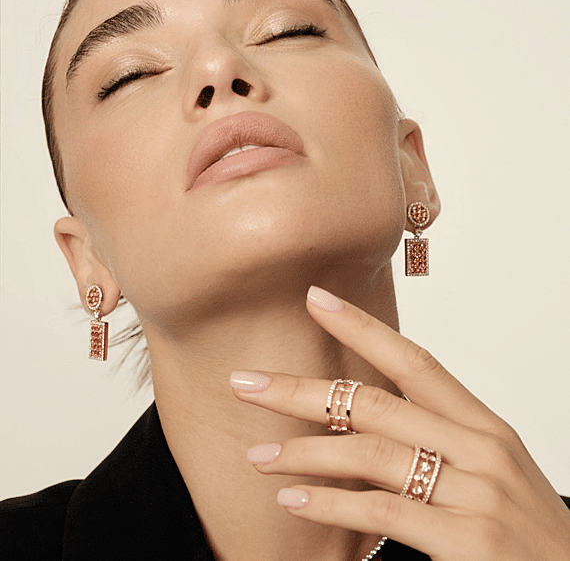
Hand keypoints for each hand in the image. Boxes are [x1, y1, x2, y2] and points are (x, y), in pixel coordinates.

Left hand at [230, 286, 569, 559]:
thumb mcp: (486, 468)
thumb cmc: (523, 527)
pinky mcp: (468, 541)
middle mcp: (478, 448)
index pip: (413, 359)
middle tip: (247, 382)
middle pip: (373, 403)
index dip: (360, 326)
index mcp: (481, 424)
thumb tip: (358, 421)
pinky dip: (330, 505)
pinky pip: (382, 511)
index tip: (314, 299)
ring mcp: (475, 494)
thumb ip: (433, 439)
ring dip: (304, 454)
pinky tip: (292, 500)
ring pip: (369, 454)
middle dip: (302, 391)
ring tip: (259, 456)